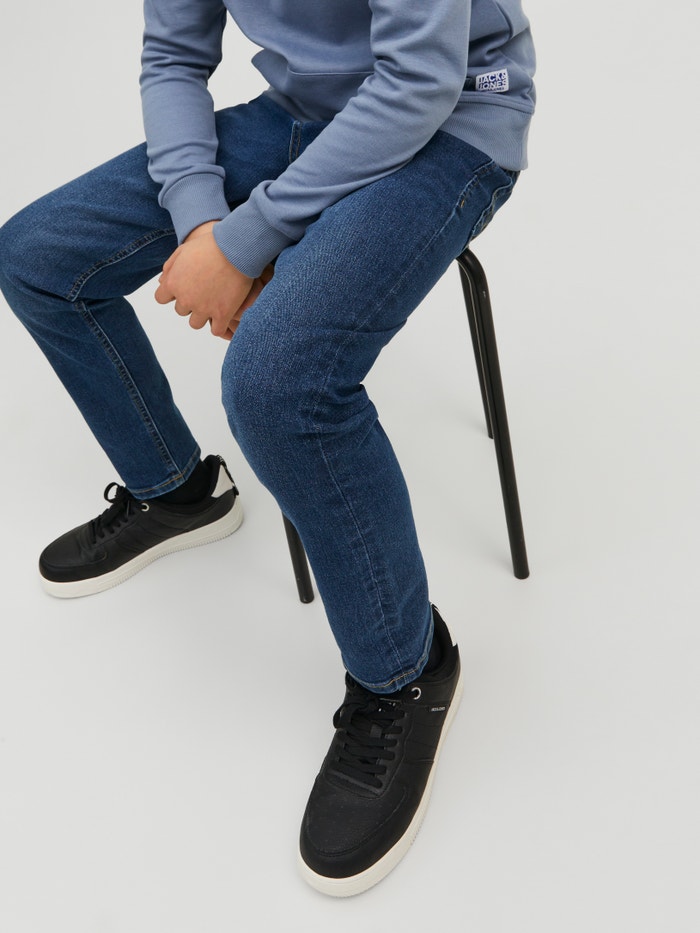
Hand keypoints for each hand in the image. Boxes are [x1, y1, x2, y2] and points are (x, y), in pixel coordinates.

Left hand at [155, 222, 261, 339]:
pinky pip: (217, 330)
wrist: (236, 249)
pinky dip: (220, 325)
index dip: (172, 293)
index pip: (161, 298)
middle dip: (190, 302)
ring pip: (196, 323)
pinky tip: (224, 316)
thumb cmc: (210, 246)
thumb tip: (163, 282)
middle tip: (204, 290)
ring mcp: (204, 309)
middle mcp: (186, 299)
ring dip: (203, 315)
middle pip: (181, 310)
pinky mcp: (222, 315)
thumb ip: (170, 268)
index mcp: (173, 283)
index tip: (183, 288)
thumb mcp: (183, 250)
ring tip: (214, 303)